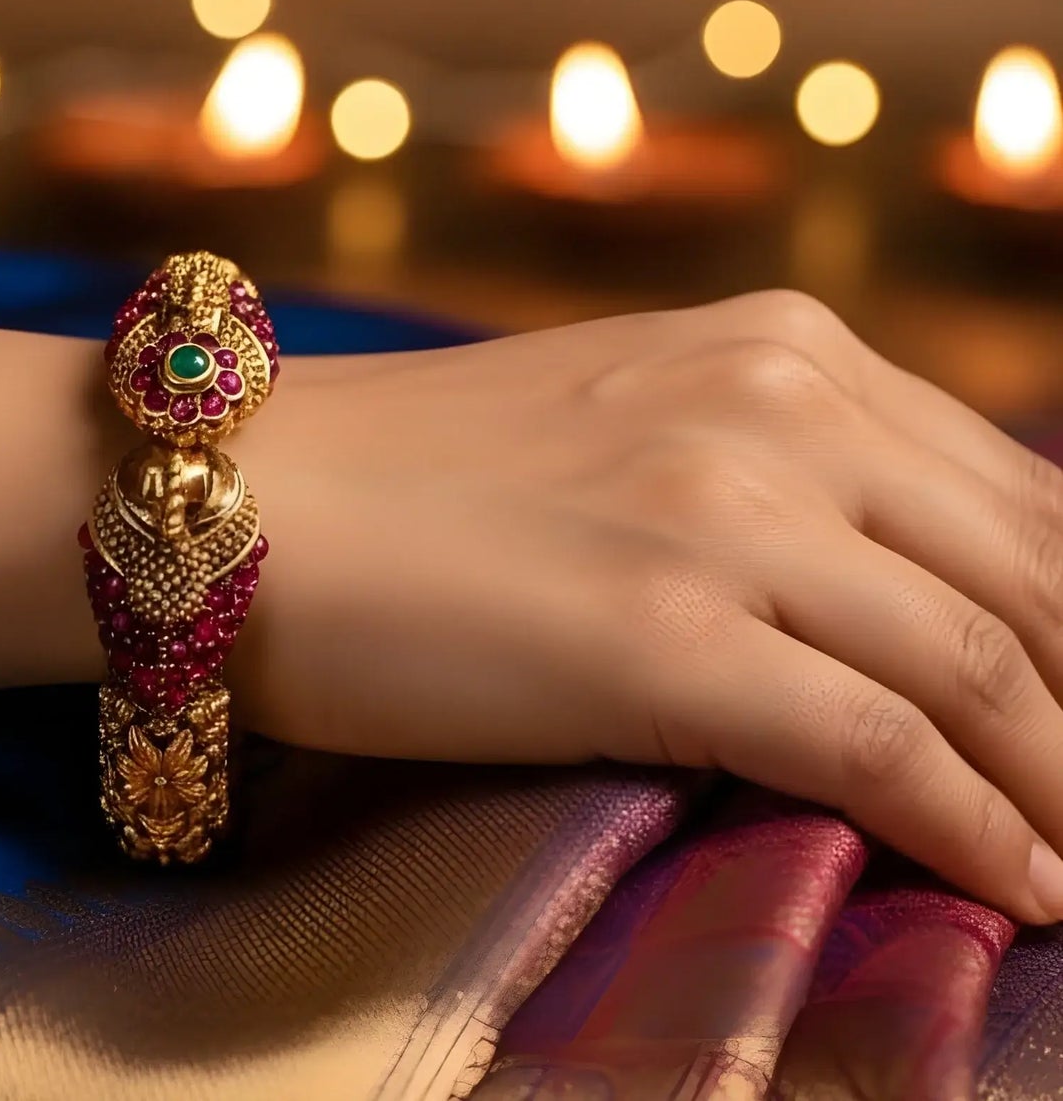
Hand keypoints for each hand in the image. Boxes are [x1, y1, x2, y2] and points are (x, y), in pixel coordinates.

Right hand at [234, 289, 1062, 923]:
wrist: (250, 496)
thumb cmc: (421, 472)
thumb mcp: (634, 420)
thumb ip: (774, 468)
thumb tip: (901, 580)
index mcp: (780, 347)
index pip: (1015, 495)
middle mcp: (776, 408)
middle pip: (1031, 577)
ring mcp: (722, 516)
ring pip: (982, 669)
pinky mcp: (658, 635)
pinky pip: (877, 750)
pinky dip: (973, 829)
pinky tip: (1018, 888)